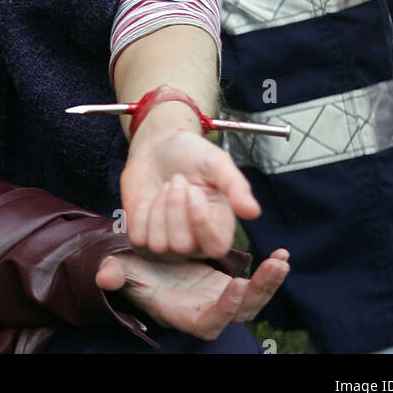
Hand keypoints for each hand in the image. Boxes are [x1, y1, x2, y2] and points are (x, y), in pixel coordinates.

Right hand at [96, 246, 289, 339]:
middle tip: (273, 267)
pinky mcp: (234, 287)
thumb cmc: (140, 273)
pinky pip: (257, 285)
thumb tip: (103, 275)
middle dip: (258, 292)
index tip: (235, 284)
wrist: (156, 266)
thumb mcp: (128, 271)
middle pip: (240, 313)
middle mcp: (209, 313)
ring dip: (270, 282)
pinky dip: (270, 272)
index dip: (224, 308)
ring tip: (282, 259)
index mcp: (186, 315)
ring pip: (254, 300)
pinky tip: (282, 255)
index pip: (210, 322)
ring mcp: (224, 301)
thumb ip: (117, 274)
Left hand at [121, 126, 261, 258]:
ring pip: (158, 242)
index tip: (193, 190)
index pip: (215, 247)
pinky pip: (138, 236)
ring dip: (159, 207)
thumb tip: (253, 212)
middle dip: (175, 206)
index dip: (201, 222)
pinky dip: (142, 212)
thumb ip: (235, 186)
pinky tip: (151, 197)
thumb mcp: (216, 162)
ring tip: (167, 187)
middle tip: (178, 180)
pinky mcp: (143, 238)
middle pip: (181, 244)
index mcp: (219, 226)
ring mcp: (168, 243)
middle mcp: (195, 241)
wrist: (158, 146)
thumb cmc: (191, 155)